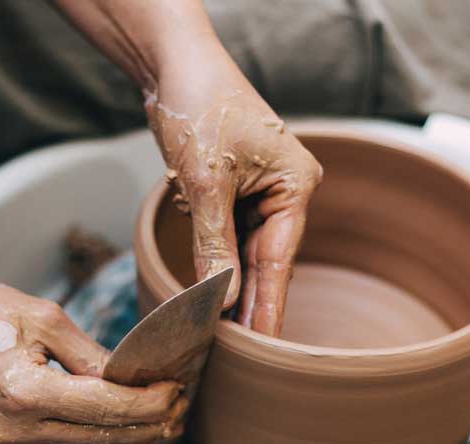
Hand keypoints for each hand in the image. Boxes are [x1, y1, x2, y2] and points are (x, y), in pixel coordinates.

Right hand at [0, 276, 188, 443]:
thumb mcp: (38, 314)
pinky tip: (125, 424)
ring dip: (129, 437)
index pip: (106, 407)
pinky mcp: (4, 442)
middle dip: (149, 425)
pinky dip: (99, 437)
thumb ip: (88, 352)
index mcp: (24, 393)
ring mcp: (7, 442)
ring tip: (166, 419)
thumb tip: (130, 377)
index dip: (149, 401)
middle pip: (102, 438)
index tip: (180, 389)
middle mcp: (15, 430)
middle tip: (184, 406)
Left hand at [146, 50, 321, 336]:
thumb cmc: (198, 106)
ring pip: (245, 252)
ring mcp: (261, 191)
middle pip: (266, 261)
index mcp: (296, 185)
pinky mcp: (234, 189)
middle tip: (240, 354)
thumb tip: (222, 300)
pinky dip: (217, 261)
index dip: (268, 306)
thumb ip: (214, 244)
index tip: (264, 348)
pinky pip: (229, 235)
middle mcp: (286, 191)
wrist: (173, 63)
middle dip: (249, 303)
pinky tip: (211, 294)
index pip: (279, 260)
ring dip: (230, 286)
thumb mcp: (205, 182)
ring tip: (221, 334)